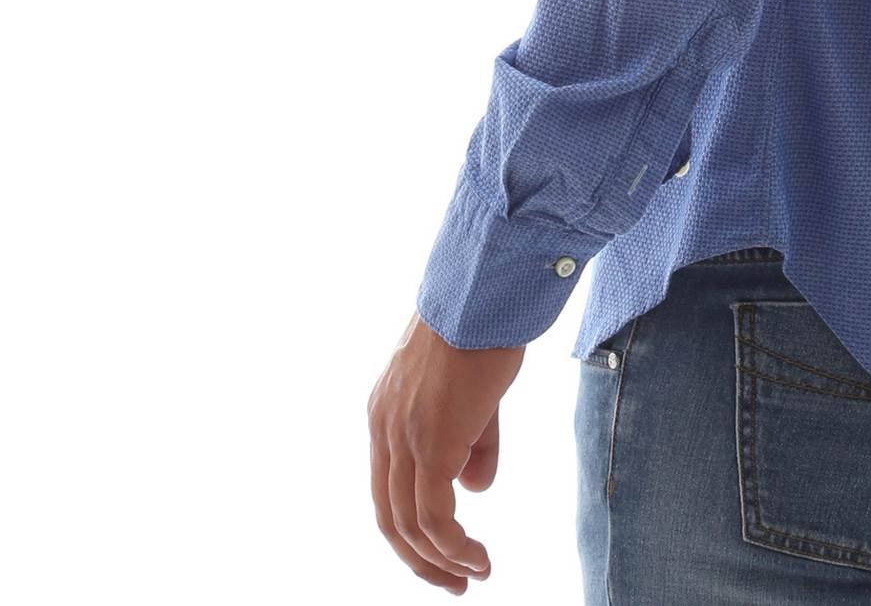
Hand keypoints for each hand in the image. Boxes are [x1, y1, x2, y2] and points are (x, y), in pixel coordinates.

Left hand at [367, 309, 524, 590]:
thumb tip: (473, 490)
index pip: (387, 490)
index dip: (412, 530)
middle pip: (389, 517)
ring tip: (478, 572)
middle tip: (456, 583)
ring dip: (443, 559)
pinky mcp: (431, 442)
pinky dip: (454, 546)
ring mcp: (403, 436)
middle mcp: (384, 429)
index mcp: (386, 414)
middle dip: (422, 559)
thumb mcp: (473, 395)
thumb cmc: (485, 330)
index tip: (444, 554)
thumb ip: (471, 443)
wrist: (486, 293)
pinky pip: (435, 515)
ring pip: (411, 523)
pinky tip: (479, 556)